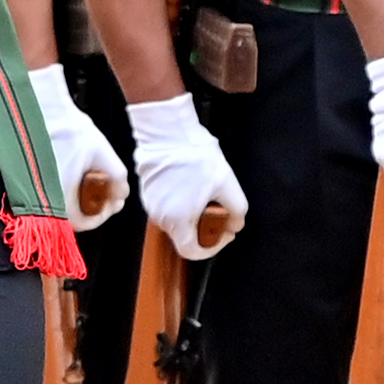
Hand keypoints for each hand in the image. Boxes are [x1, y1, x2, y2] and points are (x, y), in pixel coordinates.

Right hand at [30, 62, 129, 228]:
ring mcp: (32, 190)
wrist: (44, 108)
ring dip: (80, 199)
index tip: (113, 202)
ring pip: (60, 206)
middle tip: (107, 193)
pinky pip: (49, 195)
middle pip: (71, 217)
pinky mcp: (28, 180)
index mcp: (58, 198)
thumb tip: (121, 195)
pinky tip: (77, 175)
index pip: (83, 222)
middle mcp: (41, 199)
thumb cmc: (71, 129)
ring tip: (94, 183)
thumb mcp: (104, 154)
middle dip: (93, 207)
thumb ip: (117, 179)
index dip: (103, 215)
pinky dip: (66, 190)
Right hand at [123, 94, 247, 258]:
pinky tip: (191, 182)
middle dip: (204, 226)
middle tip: (218, 208)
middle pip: (184, 234)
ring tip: (205, 192)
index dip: (211, 248)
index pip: (191, 251)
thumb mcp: (227, 185)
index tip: (223, 234)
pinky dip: (180, 201)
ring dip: (192, 212)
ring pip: (175, 219)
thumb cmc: (195, 157)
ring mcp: (150, 203)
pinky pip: (166, 205)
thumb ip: (235, 212)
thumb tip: (235, 225)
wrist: (167, 131)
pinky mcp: (147, 190)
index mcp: (177, 221)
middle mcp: (159, 217)